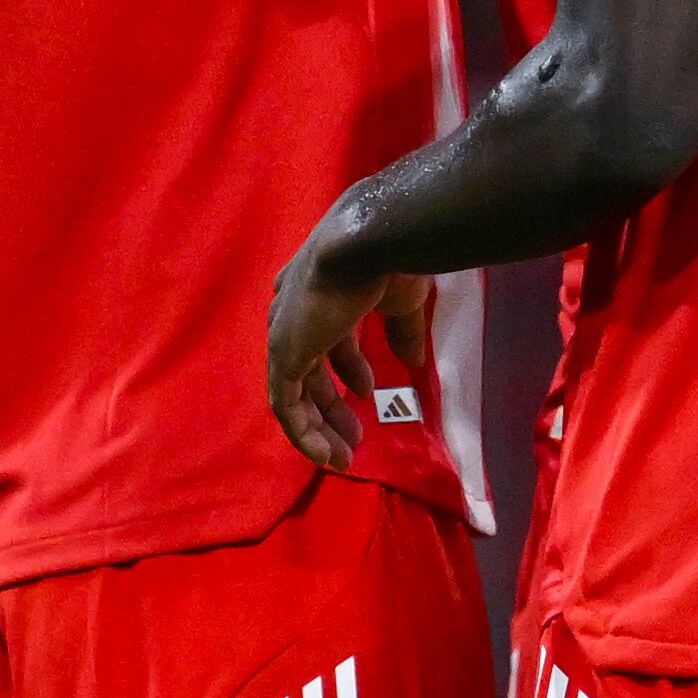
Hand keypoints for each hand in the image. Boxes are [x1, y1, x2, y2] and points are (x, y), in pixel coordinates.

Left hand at [267, 215, 429, 469]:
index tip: (368, 391)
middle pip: (309, 370)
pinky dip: (304, 433)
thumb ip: (402, 333)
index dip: (347, 369)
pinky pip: (287, 404)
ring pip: (295, 392)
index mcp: (320, 292)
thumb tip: (413, 362)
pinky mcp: (284, 354)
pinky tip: (327, 454)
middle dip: (332, 405)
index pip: (325, 339)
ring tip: (344, 455)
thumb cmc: (388, 261)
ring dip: (320, 427)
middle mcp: (294, 311)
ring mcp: (285, 332)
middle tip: (355, 436)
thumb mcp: (401, 302)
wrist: (367, 241)